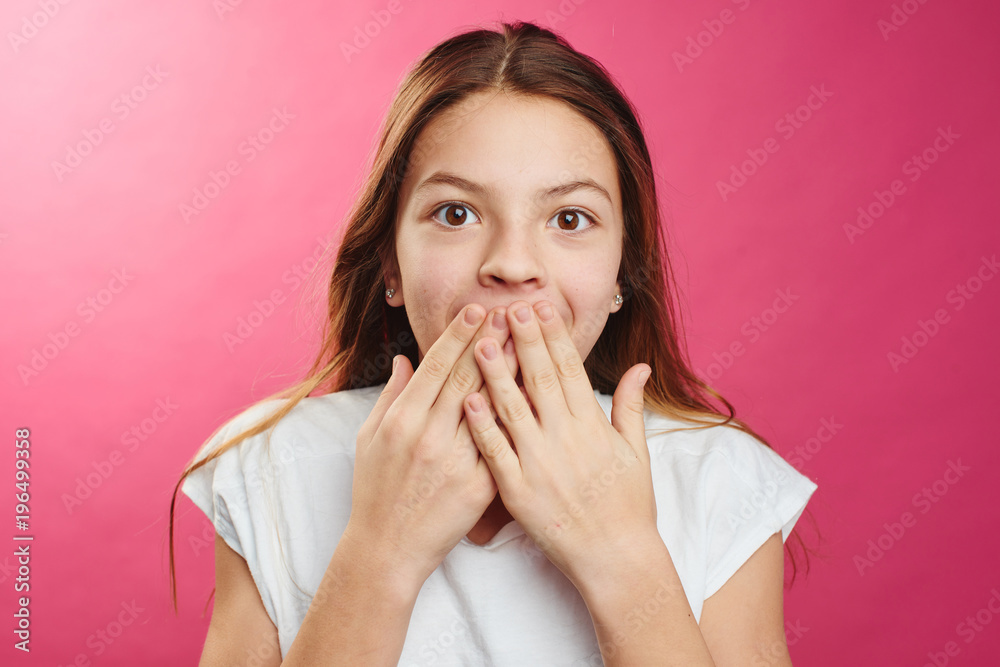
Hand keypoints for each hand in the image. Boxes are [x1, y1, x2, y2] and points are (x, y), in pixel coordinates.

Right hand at [344, 304, 517, 590]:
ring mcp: (456, 461)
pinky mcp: (479, 486)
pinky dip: (519, 418)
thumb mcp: (370, 438)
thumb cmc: (376, 490)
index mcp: (403, 420)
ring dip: (511, 370)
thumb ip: (391, 395)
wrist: (388, 548)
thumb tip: (406, 359)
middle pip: (468, 378)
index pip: (436, 366)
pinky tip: (535, 395)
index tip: (476, 310)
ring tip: (530, 341)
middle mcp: (430, 436)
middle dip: (491, 340)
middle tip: (511, 311)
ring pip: (491, 406)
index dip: (458, 335)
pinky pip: (504, 444)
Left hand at [461, 299, 657, 585]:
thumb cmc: (629, 505)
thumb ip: (631, 406)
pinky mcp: (519, 492)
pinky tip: (468, 399)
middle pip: (541, 379)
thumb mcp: (636, 452)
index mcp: (592, 426)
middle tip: (508, 306)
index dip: (554, 336)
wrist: (615, 558)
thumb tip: (641, 367)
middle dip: (524, 340)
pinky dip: (482, 426)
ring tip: (481, 341)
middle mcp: (566, 439)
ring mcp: (540, 465)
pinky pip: (496, 453)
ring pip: (513, 409)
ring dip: (497, 373)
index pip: (569, 369)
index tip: (541, 307)